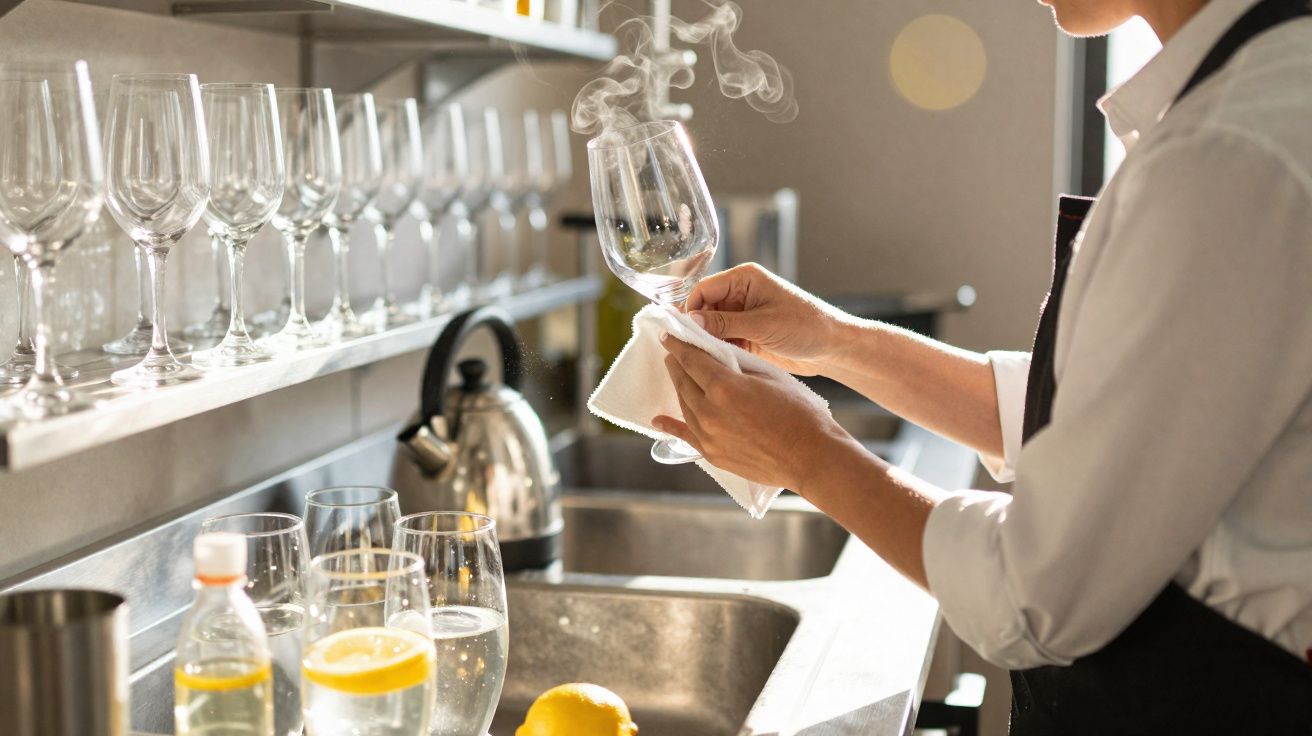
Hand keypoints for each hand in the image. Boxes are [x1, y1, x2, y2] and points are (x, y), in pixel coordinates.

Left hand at [652, 333, 851, 491]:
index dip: (679, 345)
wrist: (811, 456)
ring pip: (685, 405)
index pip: (692, 359)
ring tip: (678, 375)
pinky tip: (658, 420)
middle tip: (672, 352)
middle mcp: (709, 412)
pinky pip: (685, 436)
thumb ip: (739, 365)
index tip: (669, 335)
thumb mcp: (770, 376)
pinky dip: (671, 426)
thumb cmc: (799, 413)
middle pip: (684, 381)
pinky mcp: (713, 455)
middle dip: (677, 363)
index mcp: (724, 387)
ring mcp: (708, 436)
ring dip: (679, 387)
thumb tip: (718, 357)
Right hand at [686, 263, 849, 376]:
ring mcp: (743, 316)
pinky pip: (723, 342)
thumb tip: (690, 322)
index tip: (682, 333)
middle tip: (687, 350)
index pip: (704, 289)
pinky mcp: (747, 335)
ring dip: (707, 342)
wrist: (833, 348)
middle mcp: (740, 294)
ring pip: (711, 328)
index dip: (690, 309)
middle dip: (697, 328)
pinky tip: (715, 364)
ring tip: (701, 360)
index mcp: (744, 279)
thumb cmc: (805, 326)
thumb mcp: (762, 324)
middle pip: (704, 309)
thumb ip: (725, 323)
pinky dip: (718, 352)